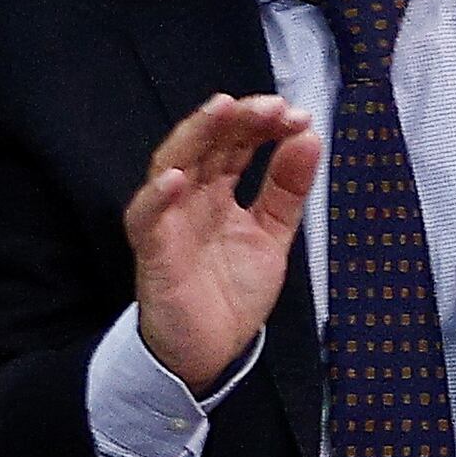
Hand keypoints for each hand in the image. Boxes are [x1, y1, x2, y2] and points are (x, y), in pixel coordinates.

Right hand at [125, 94, 319, 392]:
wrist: (210, 350)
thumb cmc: (230, 291)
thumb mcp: (272, 233)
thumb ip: (287, 188)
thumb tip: (308, 137)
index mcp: (217, 191)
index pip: (235, 143)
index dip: (263, 125)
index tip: (298, 116)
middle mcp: (189, 198)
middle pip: (206, 144)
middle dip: (237, 120)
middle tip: (271, 106)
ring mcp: (168, 221)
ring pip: (171, 164)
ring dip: (197, 136)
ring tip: (223, 111)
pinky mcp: (152, 253)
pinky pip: (147, 219)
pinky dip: (158, 197)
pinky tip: (177, 178)